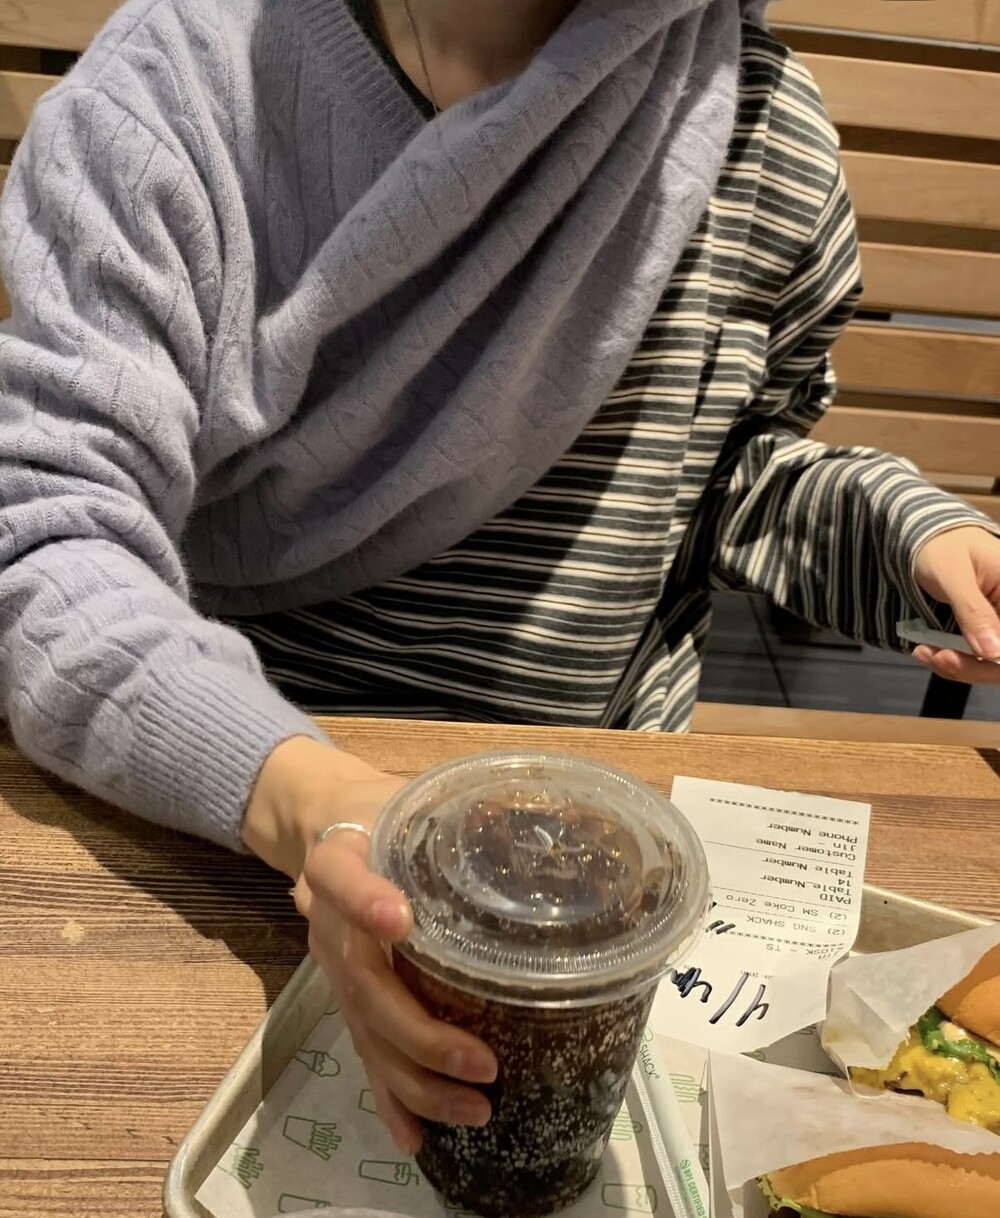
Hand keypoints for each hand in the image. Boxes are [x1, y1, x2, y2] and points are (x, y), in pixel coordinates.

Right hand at [243, 737, 497, 1152]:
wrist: (324, 826)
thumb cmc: (384, 810)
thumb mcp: (412, 794)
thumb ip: (465, 808)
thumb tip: (550, 816)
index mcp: (340, 860)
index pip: (341, 877)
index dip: (365, 900)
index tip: (401, 921)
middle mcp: (330, 923)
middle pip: (364, 986)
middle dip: (421, 1033)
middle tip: (479, 1061)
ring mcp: (335, 969)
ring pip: (367, 1035)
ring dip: (418, 1081)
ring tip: (474, 1109)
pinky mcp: (345, 1000)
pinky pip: (364, 1055)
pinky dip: (391, 1100)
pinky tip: (417, 1138)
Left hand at [913, 526, 999, 684]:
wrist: (927, 540)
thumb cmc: (941, 546)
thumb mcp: (954, 575)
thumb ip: (973, 612)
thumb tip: (994, 653)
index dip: (997, 659)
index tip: (959, 659)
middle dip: (972, 667)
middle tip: (935, 657)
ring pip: (993, 663)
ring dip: (959, 667)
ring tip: (925, 653)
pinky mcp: (988, 632)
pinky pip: (978, 658)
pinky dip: (954, 661)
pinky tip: (929, 652)